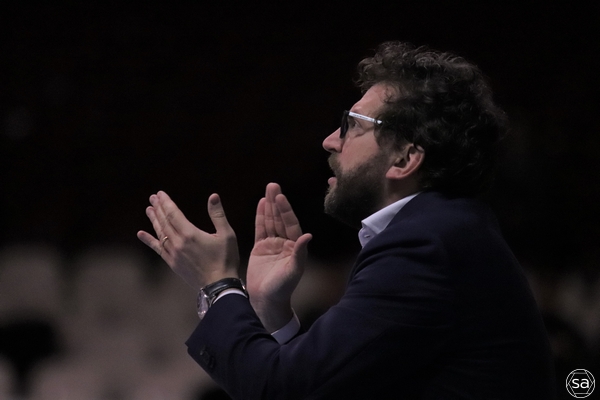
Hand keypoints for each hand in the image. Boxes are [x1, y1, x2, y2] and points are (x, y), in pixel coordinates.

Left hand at [137, 191, 239, 289]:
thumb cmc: (225, 259)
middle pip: (164, 222)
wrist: (219, 286)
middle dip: (158, 208)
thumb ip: (218, 215)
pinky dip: (149, 240)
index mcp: (190, 234)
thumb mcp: (227, 235)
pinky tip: (141, 234)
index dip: (166, 203)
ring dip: (154, 220)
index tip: (160, 193)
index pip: (173, 214)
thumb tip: (213, 196)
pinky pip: (158, 249)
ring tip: (149, 210)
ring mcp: (173, 254)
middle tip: (152, 198)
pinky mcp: (173, 263)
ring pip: (160, 233)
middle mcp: (178, 243)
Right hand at [247, 183, 311, 331]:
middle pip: (280, 218)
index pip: (290, 224)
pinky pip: (261, 228)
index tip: (280, 197)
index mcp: (295, 247)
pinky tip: (260, 203)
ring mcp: (272, 244)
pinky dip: (260, 216)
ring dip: (269, 206)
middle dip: (277, 202)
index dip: (286, 210)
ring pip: (270, 221)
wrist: (266, 300)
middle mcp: (285, 243)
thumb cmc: (282, 288)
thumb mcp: (292, 271)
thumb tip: (308, 235)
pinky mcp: (260, 247)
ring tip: (267, 189)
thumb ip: (299, 253)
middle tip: (273, 185)